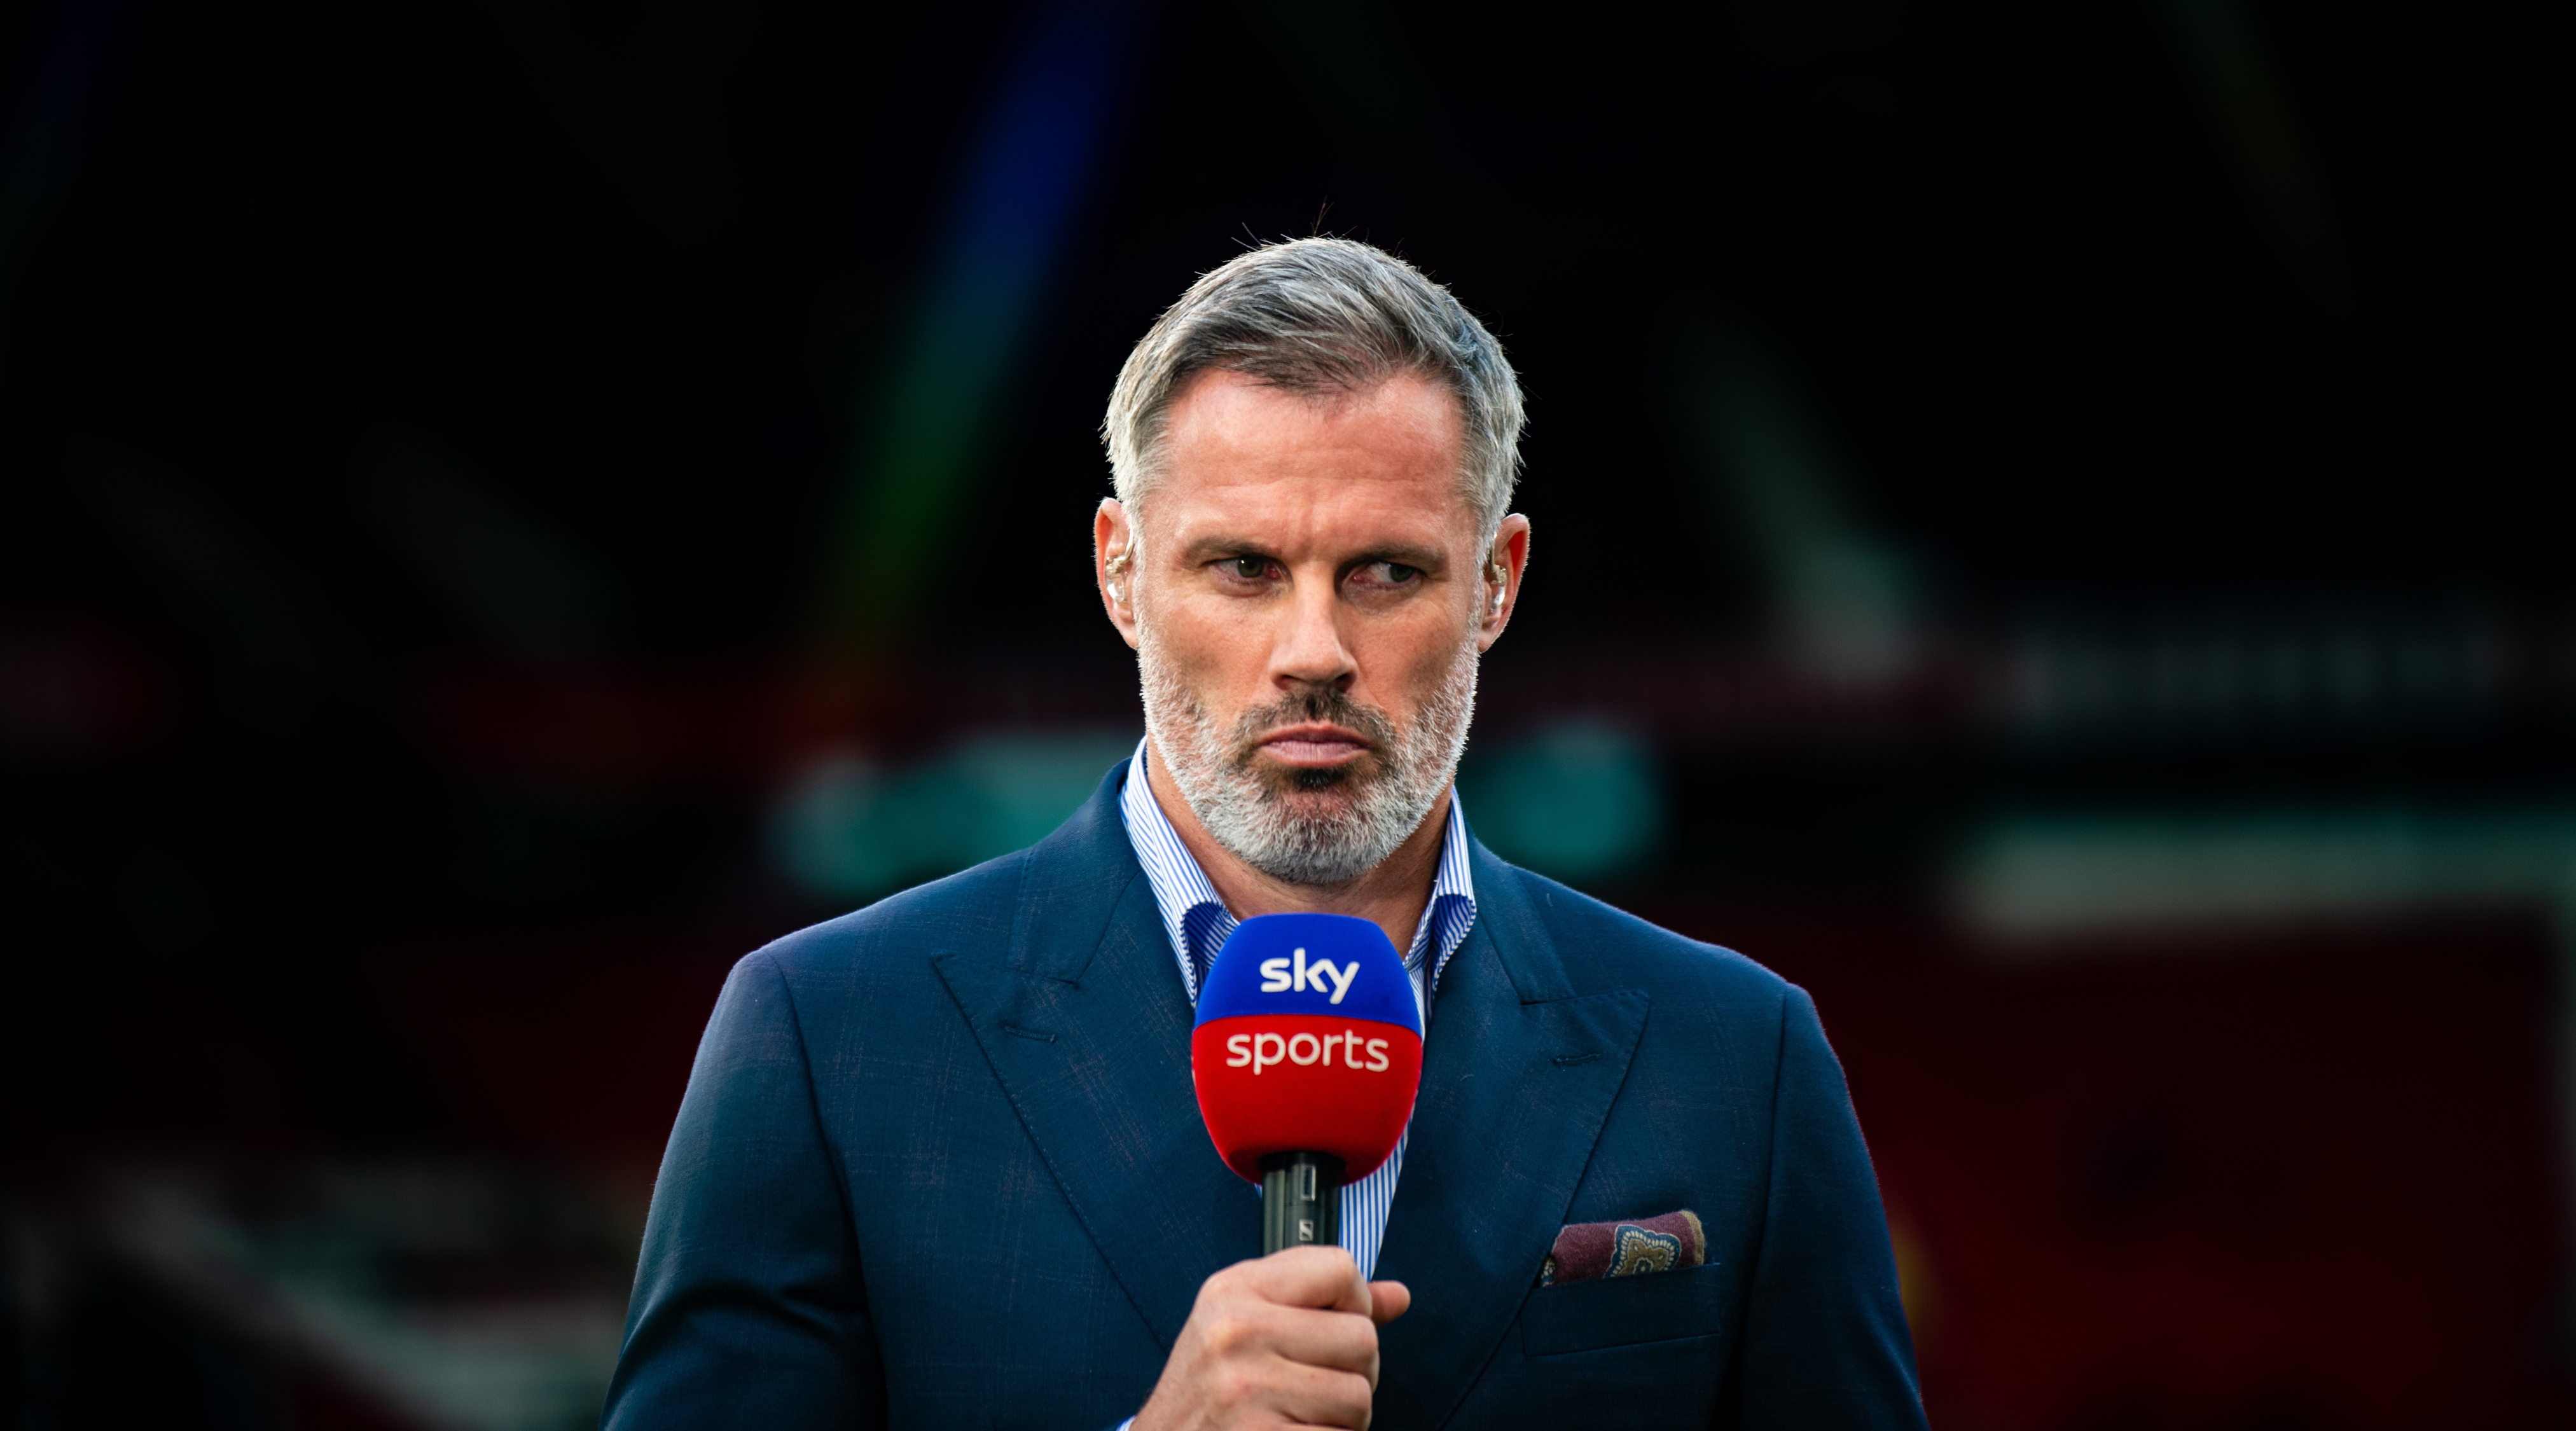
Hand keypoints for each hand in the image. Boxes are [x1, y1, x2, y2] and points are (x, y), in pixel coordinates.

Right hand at [1132, 1245, 1411, 1430]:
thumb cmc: (1211, 1394)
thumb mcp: (1248, 1328)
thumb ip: (1321, 1306)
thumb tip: (1398, 1296)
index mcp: (1233, 1291)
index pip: (1339, 1267)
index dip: (1355, 1302)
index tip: (1331, 1330)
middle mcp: (1234, 1332)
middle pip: (1362, 1337)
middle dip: (1353, 1373)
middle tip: (1313, 1391)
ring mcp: (1245, 1389)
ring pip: (1360, 1396)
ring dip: (1344, 1420)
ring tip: (1300, 1420)